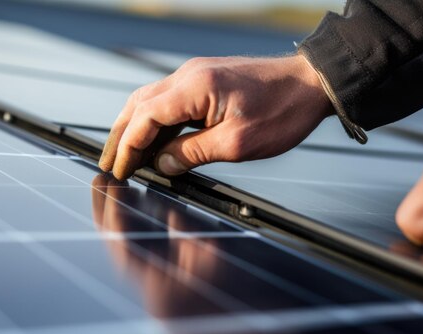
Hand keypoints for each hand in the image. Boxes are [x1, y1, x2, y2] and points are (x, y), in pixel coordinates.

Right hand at [99, 55, 333, 179]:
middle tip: (109, 163)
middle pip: (139, 105)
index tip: (119, 169)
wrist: (313, 82)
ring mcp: (196, 75)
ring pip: (150, 101)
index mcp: (194, 87)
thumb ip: (193, 153)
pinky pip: (169, 101)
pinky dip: (155, 122)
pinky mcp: (205, 80)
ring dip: (134, 128)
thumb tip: (162, 164)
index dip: (128, 146)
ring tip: (125, 155)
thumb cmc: (283, 110)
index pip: (145, 117)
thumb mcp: (238, 143)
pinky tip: (153, 141)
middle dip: (121, 136)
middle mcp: (188, 75)